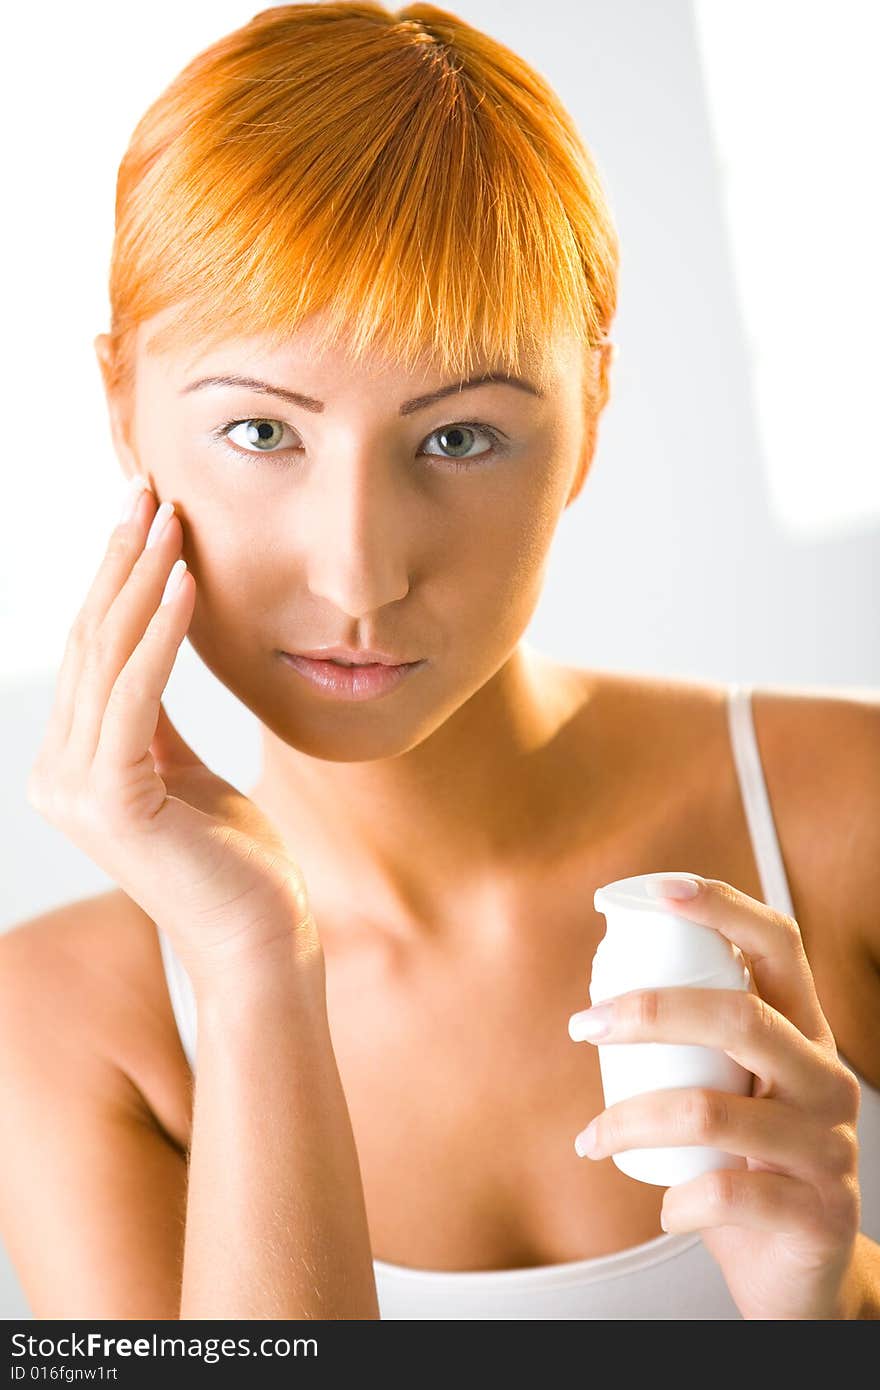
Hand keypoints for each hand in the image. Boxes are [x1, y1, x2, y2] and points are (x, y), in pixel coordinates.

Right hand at [27, 476, 321, 1000]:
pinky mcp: (114, 802)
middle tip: (148, 488)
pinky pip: (138, 695)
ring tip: (169, 516)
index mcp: (72, 764)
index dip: (116, 576)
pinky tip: (188, 582)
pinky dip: (163, 633)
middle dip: (119, 559)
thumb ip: (151, 718)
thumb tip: (146, 650)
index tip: (145, 512)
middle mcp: (58, 773)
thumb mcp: (182, 771)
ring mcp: (77, 791)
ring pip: (107, 658)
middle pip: (90, 642)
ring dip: (141, 579)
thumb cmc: (234, 860)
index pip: (92, 650)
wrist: (260, 941)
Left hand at [568, 876, 862, 1318]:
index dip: (723, 907)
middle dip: (650, 1013)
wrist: (804, 1272)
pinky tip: (665, 1208)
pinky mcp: (818, 1213)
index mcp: (804, 1034)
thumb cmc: (749, 1164)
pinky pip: (729, 1193)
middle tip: (584, 1026)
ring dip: (632, 1121)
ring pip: (714, 1111)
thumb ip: (697, 1045)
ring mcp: (828, 1147)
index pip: (779, 946)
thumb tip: (603, 996)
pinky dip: (679, 1200)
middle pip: (740, 1017)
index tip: (659, 891)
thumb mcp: (733, 1091)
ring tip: (594, 1138)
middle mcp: (826, 1079)